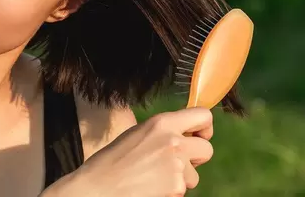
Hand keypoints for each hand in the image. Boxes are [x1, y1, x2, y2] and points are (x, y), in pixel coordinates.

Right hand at [47, 107, 213, 196]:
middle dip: (196, 158)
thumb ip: (163, 132)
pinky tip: (151, 189)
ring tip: (154, 179)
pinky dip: (170, 193)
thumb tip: (185, 135)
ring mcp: (176, 165)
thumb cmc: (112, 162)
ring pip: (194, 175)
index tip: (198, 136)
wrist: (98, 187)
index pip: (203, 115)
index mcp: (162, 122)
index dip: (204, 127)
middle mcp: (173, 140)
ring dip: (180, 179)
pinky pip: (183, 191)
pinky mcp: (176, 187)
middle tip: (178, 163)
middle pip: (207, 148)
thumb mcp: (138, 134)